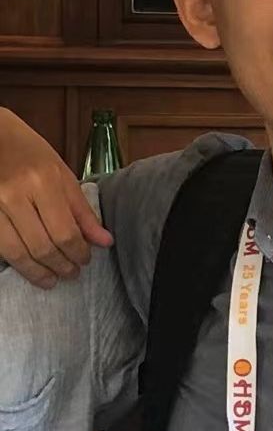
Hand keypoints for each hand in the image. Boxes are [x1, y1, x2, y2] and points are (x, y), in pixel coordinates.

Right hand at [0, 108, 113, 287]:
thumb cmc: (29, 151)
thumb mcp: (62, 174)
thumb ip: (82, 210)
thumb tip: (104, 242)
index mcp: (43, 182)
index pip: (65, 232)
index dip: (78, 253)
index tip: (85, 260)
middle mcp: (15, 195)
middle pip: (43, 246)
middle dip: (61, 265)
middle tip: (72, 274)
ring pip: (18, 253)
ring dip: (38, 272)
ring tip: (53, 278)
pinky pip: (1, 248)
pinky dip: (18, 262)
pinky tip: (30, 267)